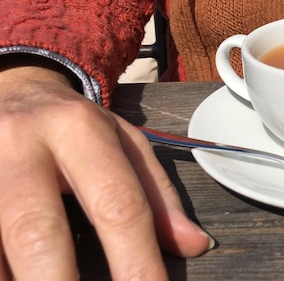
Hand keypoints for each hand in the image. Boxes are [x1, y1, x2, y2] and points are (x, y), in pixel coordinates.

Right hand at [0, 65, 212, 279]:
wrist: (11, 90)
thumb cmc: (74, 125)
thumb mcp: (123, 142)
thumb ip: (158, 195)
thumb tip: (195, 246)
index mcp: (77, 128)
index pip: (116, 203)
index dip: (137, 263)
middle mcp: (19, 145)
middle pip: (37, 233)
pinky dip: (1, 273)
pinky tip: (19, 279)